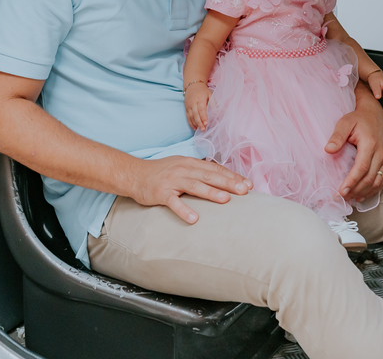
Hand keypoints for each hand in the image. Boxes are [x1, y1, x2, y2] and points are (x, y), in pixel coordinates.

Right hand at [129, 156, 251, 223]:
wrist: (134, 174)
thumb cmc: (161, 172)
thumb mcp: (182, 167)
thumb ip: (200, 172)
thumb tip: (222, 180)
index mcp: (191, 163)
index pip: (215, 169)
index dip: (232, 176)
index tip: (248, 184)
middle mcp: (183, 169)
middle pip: (210, 176)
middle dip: (228, 183)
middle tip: (245, 190)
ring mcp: (172, 181)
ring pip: (195, 186)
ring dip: (211, 192)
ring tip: (226, 199)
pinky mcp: (161, 193)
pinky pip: (173, 202)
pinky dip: (183, 210)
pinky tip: (193, 219)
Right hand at [185, 82, 212, 129]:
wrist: (193, 85)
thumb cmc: (203, 91)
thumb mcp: (210, 94)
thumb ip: (213, 103)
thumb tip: (217, 113)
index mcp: (199, 99)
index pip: (201, 109)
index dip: (203, 117)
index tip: (206, 123)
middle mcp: (193, 103)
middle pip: (195, 114)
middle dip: (199, 122)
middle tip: (203, 129)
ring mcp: (188, 106)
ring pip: (191, 116)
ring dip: (195, 124)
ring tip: (200, 130)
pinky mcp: (186, 108)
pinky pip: (187, 117)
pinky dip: (191, 123)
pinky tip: (194, 128)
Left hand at [325, 90, 382, 202]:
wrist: (375, 113)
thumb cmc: (358, 118)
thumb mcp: (345, 123)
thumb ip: (337, 136)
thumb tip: (328, 150)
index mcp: (370, 144)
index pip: (361, 168)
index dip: (351, 182)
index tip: (341, 191)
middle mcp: (382, 153)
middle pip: (370, 178)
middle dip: (355, 190)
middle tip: (342, 198)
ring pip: (378, 182)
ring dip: (364, 192)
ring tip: (350, 198)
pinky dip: (373, 190)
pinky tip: (362, 195)